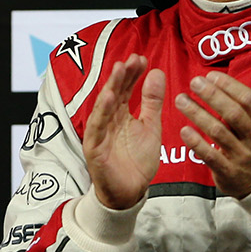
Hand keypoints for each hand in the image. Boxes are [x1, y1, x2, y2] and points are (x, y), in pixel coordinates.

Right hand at [83, 55, 165, 209]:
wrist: (130, 192)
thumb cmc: (137, 161)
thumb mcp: (150, 127)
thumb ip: (152, 102)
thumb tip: (156, 72)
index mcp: (120, 114)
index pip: (125, 89)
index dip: (132, 74)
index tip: (142, 59)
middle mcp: (108, 120)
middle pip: (113, 93)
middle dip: (122, 75)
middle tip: (132, 59)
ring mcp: (99, 132)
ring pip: (104, 106)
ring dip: (110, 87)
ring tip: (119, 70)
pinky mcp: (94, 146)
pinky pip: (97, 126)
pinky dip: (101, 111)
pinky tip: (108, 97)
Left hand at [176, 60, 250, 197]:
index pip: (247, 100)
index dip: (229, 86)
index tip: (210, 75)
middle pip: (233, 114)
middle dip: (212, 96)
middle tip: (193, 82)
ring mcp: (242, 155)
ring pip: (218, 132)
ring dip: (198, 115)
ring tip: (180, 100)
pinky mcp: (228, 171)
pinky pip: (211, 156)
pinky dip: (196, 143)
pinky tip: (183, 130)